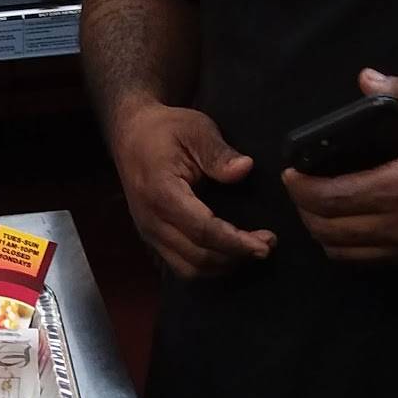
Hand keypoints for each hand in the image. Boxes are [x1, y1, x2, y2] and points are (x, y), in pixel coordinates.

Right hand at [113, 102, 275, 279]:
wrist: (131, 136)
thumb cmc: (165, 130)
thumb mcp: (195, 129)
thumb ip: (218, 152)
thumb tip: (245, 169)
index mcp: (162, 193)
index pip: (202, 230)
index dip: (235, 242)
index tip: (264, 244)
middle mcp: (152, 221)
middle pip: (197, 256)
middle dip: (235, 256)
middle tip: (267, 246)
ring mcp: (149, 233)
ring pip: (188, 268)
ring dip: (222, 266)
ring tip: (250, 251)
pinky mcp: (152, 238)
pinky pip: (180, 265)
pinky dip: (208, 266)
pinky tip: (228, 254)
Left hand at [282, 69, 397, 263]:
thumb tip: (367, 80)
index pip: (330, 198)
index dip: (300, 188)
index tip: (291, 172)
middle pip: (327, 230)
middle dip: (303, 211)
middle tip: (299, 188)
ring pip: (343, 252)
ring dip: (321, 232)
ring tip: (317, 206)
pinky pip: (368, 262)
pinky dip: (346, 246)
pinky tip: (348, 224)